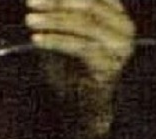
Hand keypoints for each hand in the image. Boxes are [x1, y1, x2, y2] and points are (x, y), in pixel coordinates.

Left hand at [25, 0, 134, 138]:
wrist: (83, 111)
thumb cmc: (71, 74)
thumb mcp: (63, 38)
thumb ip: (58, 16)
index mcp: (117, 15)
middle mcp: (124, 28)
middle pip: (88, 5)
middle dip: (56, 3)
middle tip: (31, 3)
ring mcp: (120, 48)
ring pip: (84, 24)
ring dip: (53, 21)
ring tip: (30, 20)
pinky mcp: (109, 66)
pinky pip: (79, 47)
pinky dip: (56, 41)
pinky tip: (37, 40)